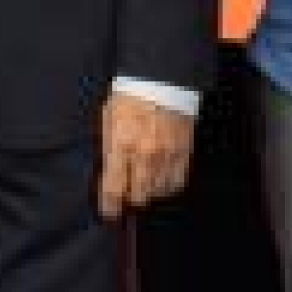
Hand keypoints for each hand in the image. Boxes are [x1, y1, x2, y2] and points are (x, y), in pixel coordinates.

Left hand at [97, 90, 193, 219]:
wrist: (163, 79)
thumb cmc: (130, 97)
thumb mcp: (109, 119)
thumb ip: (108, 150)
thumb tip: (108, 178)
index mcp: (121, 143)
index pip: (114, 189)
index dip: (110, 206)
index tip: (109, 211)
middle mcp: (145, 154)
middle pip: (137, 196)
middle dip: (129, 196)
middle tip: (126, 189)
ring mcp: (167, 155)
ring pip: (156, 192)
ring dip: (147, 190)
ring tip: (142, 177)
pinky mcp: (183, 154)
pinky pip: (174, 184)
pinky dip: (165, 185)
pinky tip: (158, 175)